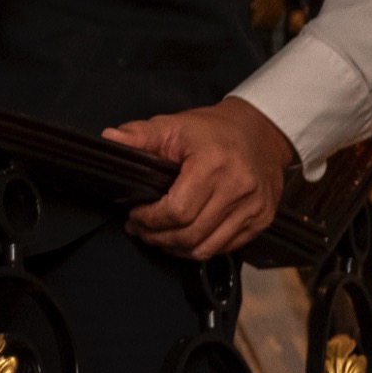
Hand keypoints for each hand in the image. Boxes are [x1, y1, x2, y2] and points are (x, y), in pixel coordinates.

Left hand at [107, 98, 294, 259]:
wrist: (259, 133)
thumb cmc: (212, 130)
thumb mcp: (172, 125)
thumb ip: (139, 135)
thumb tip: (109, 140)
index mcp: (214, 165)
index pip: (177, 210)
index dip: (150, 219)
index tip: (134, 214)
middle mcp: (239, 189)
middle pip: (191, 234)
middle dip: (157, 236)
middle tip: (139, 229)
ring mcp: (254, 208)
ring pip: (207, 247)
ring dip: (176, 248)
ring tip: (157, 236)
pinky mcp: (262, 220)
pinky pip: (225, 247)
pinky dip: (199, 247)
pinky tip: (183, 237)